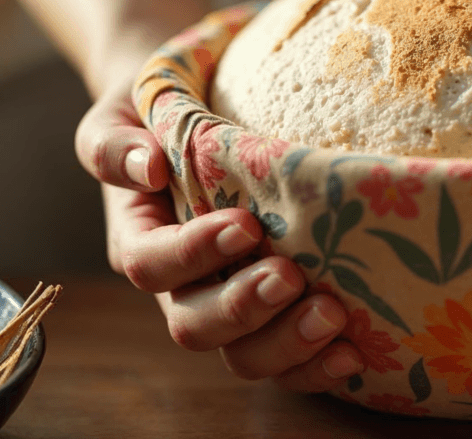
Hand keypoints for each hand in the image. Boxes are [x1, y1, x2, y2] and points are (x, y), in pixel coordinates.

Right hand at [76, 82, 362, 390]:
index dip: (193, 255)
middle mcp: (184, 284)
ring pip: (245, 353)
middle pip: (196, 324)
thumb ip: (116, 142)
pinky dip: (318, 364)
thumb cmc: (163, 112)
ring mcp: (233, 303)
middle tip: (290, 278)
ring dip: (287, 345)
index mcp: (143, 240)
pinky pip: (290, 358)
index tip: (246, 226)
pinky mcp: (279, 314)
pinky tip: (354, 354)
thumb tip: (146, 166)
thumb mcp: (127, 114)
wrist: (209, 106)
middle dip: (244, 309)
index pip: (151, 264)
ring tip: (333, 317)